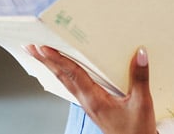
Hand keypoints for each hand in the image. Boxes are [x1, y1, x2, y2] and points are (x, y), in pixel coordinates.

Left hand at [27, 44, 157, 133]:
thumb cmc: (136, 130)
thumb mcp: (142, 102)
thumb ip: (140, 77)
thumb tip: (140, 54)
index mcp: (95, 99)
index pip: (73, 74)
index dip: (58, 59)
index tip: (44, 48)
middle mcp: (87, 101)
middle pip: (62, 77)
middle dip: (46, 61)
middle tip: (31, 47)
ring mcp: (88, 104)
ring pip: (65, 82)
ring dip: (52, 67)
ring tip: (40, 55)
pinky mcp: (93, 105)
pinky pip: (74, 86)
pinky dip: (64, 75)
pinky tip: (62, 71)